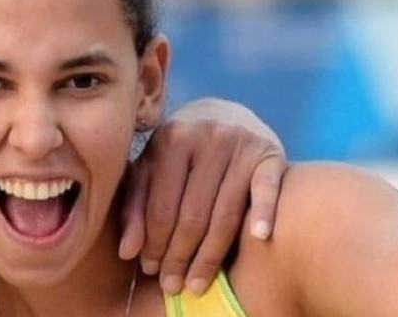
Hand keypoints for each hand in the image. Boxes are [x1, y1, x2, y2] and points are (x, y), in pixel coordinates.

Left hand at [118, 98, 285, 295]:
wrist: (227, 111)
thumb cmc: (182, 148)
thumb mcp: (153, 166)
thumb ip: (136, 205)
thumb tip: (127, 253)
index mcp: (170, 139)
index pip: (160, 205)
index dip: (153, 243)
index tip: (149, 270)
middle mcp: (205, 138)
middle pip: (192, 214)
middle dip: (179, 256)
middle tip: (173, 285)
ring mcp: (240, 145)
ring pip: (224, 213)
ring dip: (211, 254)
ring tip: (198, 283)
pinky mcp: (269, 154)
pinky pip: (267, 189)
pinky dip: (264, 213)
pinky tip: (259, 238)